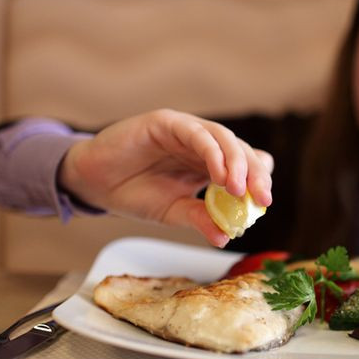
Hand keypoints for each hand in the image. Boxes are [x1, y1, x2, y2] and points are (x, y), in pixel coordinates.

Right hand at [58, 109, 273, 246]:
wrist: (93, 182)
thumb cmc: (134, 193)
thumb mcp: (172, 211)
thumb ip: (199, 218)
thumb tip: (225, 237)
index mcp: (208, 164)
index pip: (245, 167)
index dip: (258, 181)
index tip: (264, 204)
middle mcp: (202, 145)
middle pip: (241, 151)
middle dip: (255, 174)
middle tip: (262, 199)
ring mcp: (186, 130)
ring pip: (224, 139)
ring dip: (236, 163)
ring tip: (240, 190)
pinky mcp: (167, 122)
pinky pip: (196, 133)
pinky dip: (212, 153)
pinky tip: (219, 175)